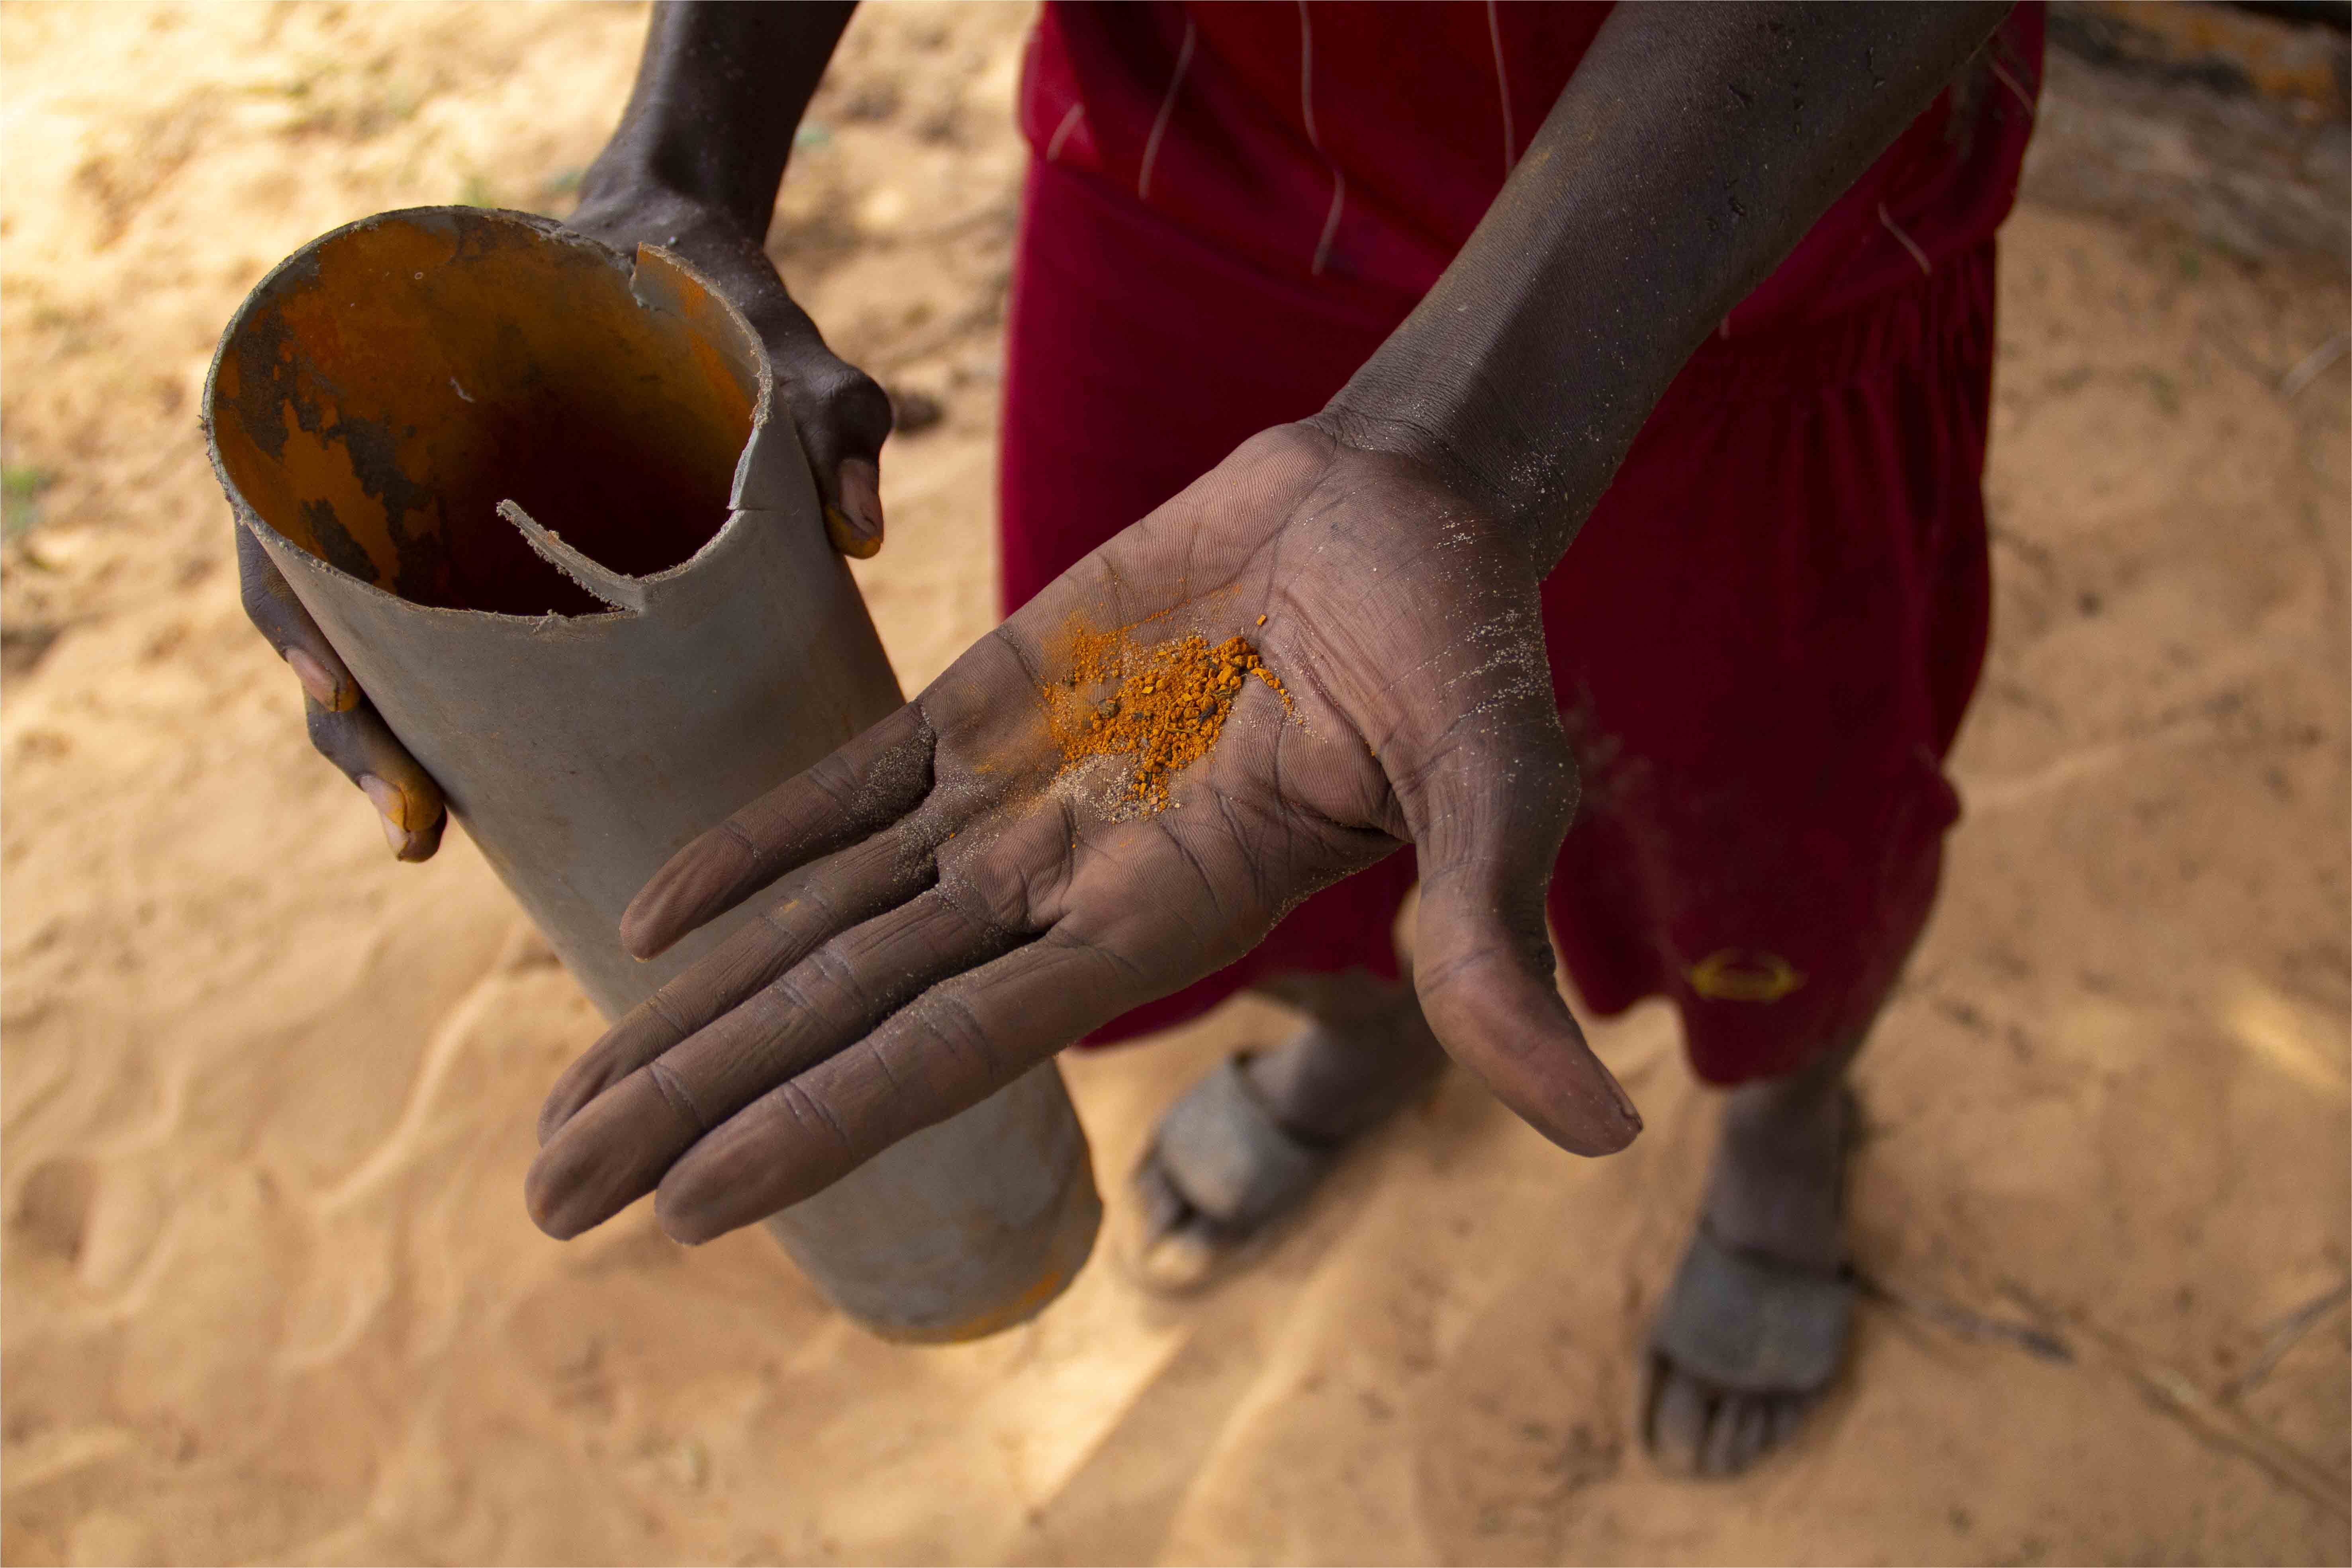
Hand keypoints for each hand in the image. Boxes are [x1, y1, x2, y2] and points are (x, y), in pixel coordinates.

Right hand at [235, 186, 890, 860]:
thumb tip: (864, 537)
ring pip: (377, 646)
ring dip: (390, 747)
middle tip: (415, 824)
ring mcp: (444, 523)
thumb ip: (822, 414)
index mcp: (405, 394)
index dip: (301, 613)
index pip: (299, 511)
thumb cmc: (711, 301)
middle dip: (357, 728)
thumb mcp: (768, 343)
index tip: (342, 691)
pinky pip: (451, 649)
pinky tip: (482, 804)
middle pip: (325, 608)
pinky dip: (455, 721)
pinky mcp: (498, 566)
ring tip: (427, 835)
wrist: (692, 271)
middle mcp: (400, 468)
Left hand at [526, 423, 1642, 1245]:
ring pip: (815, 922)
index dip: (817, 1124)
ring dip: (686, 1009)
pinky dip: (745, 849)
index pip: (949, 1045)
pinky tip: (640, 922)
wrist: (1403, 501)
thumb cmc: (1460, 638)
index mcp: (1154, 920)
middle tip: (547, 1203)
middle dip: (693, 1107)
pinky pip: (842, 789)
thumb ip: (1489, 933)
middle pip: (839, 1013)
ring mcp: (1013, 800)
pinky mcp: (990, 703)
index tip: (681, 1207)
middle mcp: (1058, 885)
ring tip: (562, 1107)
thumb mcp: (1492, 777)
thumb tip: (1594, 1121)